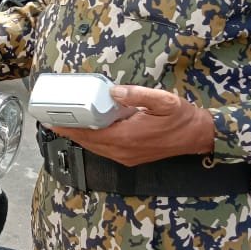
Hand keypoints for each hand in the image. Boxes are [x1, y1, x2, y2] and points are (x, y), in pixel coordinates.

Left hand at [52, 85, 214, 166]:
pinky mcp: (130, 158)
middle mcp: (123, 151)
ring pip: (95, 148)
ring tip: (66, 123)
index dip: (69, 127)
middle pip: (88, 143)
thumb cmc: (182, 118)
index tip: (51, 121)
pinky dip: (93, 140)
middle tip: (52, 119)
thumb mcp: (163, 100)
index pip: (89, 133)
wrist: (199, 137)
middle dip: (69, 131)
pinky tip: (89, 130)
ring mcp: (126, 157)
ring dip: (80, 137)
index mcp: (127, 137)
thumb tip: (114, 91)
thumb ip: (137, 94)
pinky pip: (105, 150)